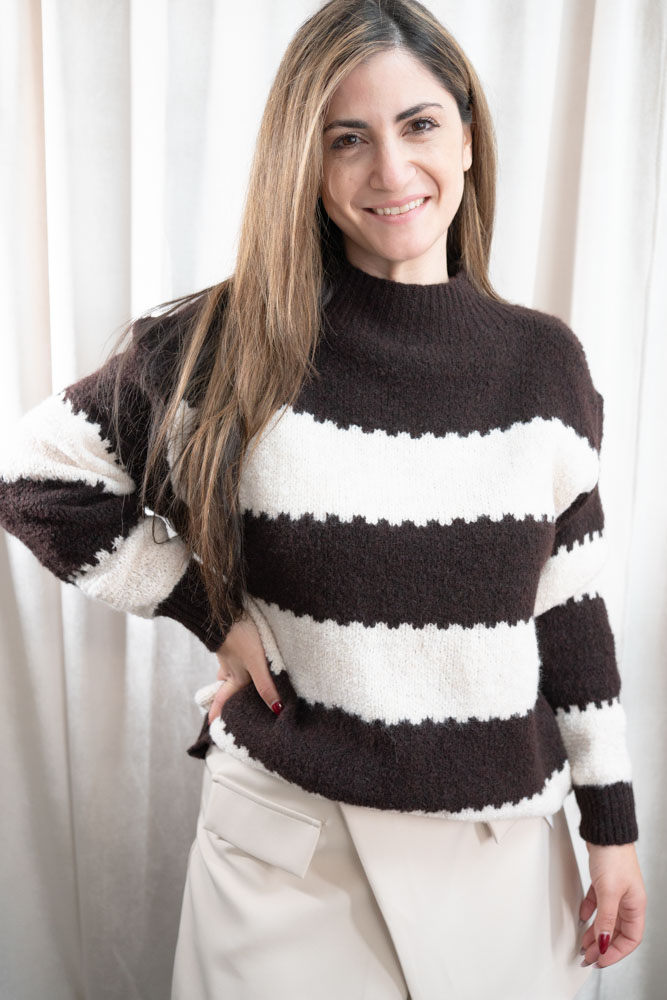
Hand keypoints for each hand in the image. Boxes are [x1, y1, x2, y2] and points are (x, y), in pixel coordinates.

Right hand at [207, 611, 283, 724]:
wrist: (223, 609)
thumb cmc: (240, 637)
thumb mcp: (256, 662)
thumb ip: (265, 685)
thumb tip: (275, 710)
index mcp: (234, 677)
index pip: (224, 699)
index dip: (218, 712)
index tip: (211, 725)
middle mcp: (229, 667)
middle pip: (225, 685)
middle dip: (224, 695)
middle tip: (220, 705)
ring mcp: (228, 652)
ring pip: (227, 669)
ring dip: (228, 677)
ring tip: (234, 682)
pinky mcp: (230, 638)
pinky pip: (231, 656)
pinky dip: (235, 661)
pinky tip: (241, 655)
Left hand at [579, 841, 645, 968]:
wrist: (604, 830)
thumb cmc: (613, 856)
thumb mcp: (609, 892)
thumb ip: (605, 919)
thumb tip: (602, 943)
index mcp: (635, 906)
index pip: (629, 939)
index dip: (615, 952)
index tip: (600, 960)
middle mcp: (628, 901)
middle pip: (616, 931)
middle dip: (602, 946)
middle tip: (587, 957)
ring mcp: (616, 891)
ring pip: (606, 919)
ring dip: (595, 932)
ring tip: (582, 944)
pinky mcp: (604, 882)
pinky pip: (597, 903)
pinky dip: (590, 911)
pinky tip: (582, 917)